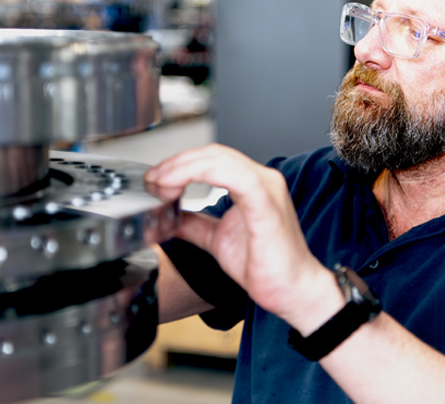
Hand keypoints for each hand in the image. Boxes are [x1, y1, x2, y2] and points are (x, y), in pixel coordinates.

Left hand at [145, 144, 337, 327]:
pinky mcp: (267, 204)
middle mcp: (262, 179)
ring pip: (220, 159)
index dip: (180, 164)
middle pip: (212, 154)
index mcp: (252, 185)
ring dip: (184, 167)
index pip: (211, 159)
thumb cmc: (266, 266)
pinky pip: (236, 177)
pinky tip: (182, 186)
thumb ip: (195, 224)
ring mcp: (267, 188)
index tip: (155, 181)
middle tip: (152, 181)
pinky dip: (204, 175)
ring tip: (161, 184)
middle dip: (176, 163)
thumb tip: (169, 216)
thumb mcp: (218, 240)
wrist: (292, 291)